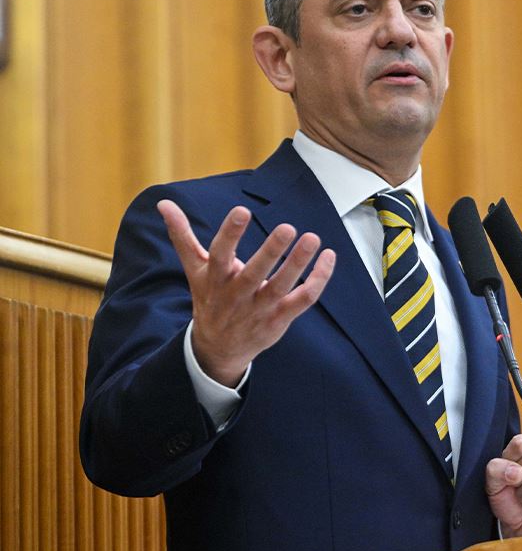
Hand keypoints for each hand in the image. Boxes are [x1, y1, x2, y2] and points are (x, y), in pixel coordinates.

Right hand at [159, 199, 335, 386]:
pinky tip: (328, 257)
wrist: (218, 347)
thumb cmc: (209, 297)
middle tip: (288, 227)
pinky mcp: (279, 319)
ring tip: (313, 239)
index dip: (230, 233)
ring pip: (282, 287)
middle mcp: (237, 294)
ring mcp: (260, 308)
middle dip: (271, 251)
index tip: (242, 210)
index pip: (220, 253)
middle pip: (254, 273)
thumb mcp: (194, 268)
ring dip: (298, 264)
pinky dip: (318, 281)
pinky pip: (302, 300)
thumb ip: (182, 235)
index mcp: (215, 278)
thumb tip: (163, 203)